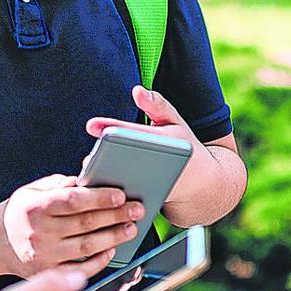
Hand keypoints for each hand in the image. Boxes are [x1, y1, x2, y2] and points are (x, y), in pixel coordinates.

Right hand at [0, 174, 142, 277]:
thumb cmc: (21, 212)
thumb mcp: (33, 191)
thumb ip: (60, 184)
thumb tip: (90, 177)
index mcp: (34, 207)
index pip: (73, 200)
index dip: (100, 198)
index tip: (120, 195)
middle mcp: (39, 232)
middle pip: (85, 223)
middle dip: (116, 216)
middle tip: (137, 210)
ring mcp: (44, 255)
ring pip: (87, 246)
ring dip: (113, 237)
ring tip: (130, 228)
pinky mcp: (48, 273)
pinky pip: (80, 269)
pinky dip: (99, 260)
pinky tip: (111, 250)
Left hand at [86, 86, 212, 206]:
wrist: (203, 183)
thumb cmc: (184, 145)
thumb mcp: (175, 121)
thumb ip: (156, 105)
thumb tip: (137, 90)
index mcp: (168, 142)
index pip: (136, 133)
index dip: (113, 128)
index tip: (91, 125)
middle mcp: (163, 165)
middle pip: (128, 162)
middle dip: (106, 160)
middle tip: (88, 160)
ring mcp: (158, 185)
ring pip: (128, 184)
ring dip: (107, 181)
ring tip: (90, 175)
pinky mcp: (154, 200)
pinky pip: (129, 199)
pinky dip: (113, 195)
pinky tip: (97, 191)